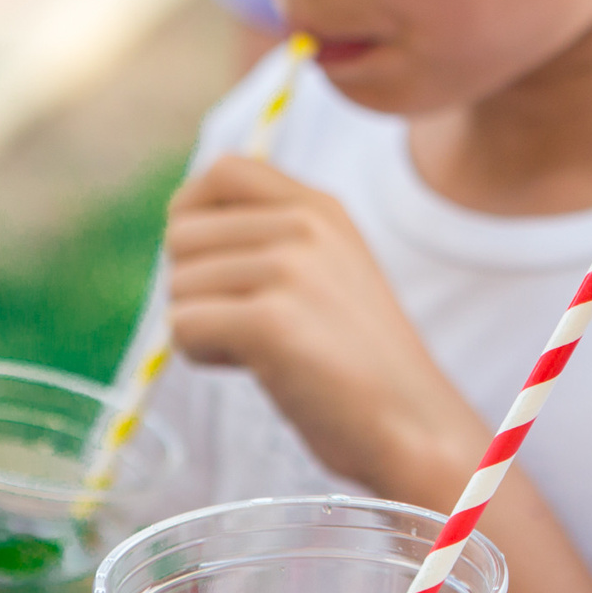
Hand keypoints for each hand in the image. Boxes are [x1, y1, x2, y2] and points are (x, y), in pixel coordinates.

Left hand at [164, 156, 484, 498]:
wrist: (412, 422)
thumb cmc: (361, 360)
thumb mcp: (330, 268)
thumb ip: (272, 237)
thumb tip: (180, 230)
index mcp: (321, 207)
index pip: (223, 171)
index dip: (193, 212)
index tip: (208, 261)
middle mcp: (306, 225)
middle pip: (182, 234)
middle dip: (195, 285)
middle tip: (245, 322)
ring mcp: (291, 269)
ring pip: (179, 286)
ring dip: (202, 326)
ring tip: (262, 349)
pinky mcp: (271, 321)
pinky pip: (183, 327)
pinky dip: (204, 355)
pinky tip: (256, 367)